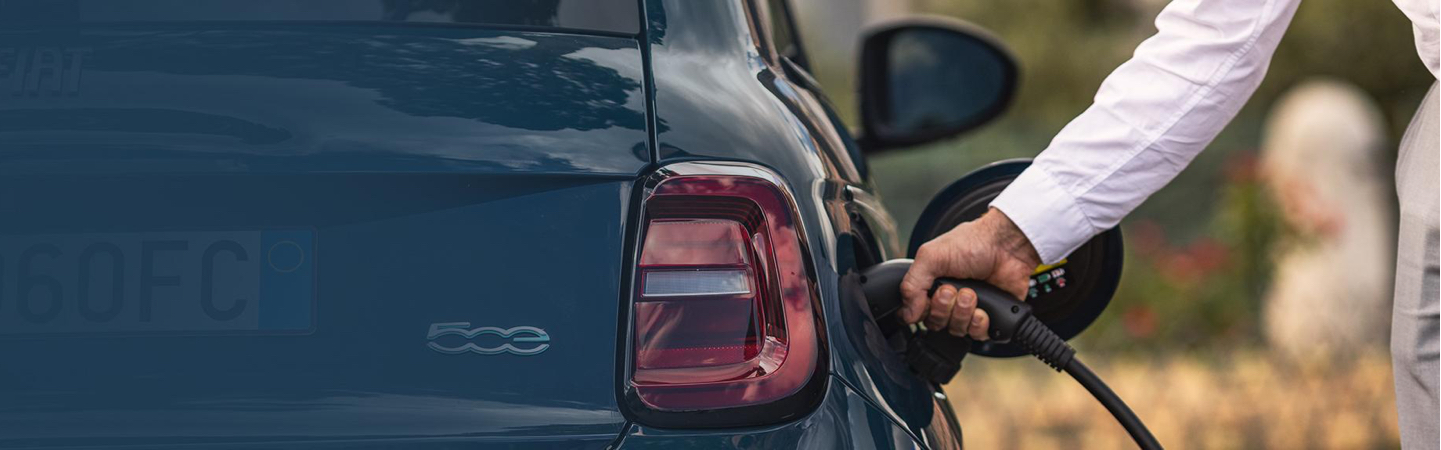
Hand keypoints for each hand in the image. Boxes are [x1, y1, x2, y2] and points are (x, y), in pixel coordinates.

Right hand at [900, 208, 1040, 339]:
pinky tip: (983, 309)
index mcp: (931, 285)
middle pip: (935, 324)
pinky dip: (978, 324)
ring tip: (972, 294)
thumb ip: (912, 285)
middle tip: (954, 290)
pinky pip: (977, 335)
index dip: (922, 310)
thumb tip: (906, 314)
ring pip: (956, 330)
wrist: (1007, 245)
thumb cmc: (972, 243)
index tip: (930, 296)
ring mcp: (968, 310)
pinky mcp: (989, 318)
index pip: (916, 313)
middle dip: (944, 308)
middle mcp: (949, 300)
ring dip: (963, 313)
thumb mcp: (931, 256)